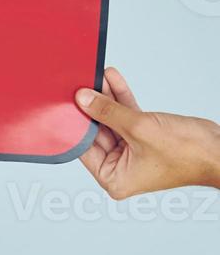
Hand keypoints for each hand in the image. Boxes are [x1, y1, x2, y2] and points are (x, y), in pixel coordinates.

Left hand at [75, 67, 219, 198]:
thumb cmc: (188, 154)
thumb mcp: (139, 128)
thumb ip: (108, 112)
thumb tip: (82, 99)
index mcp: (113, 178)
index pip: (84, 147)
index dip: (76, 124)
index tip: (65, 103)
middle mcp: (120, 168)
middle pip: (97, 132)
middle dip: (91, 106)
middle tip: (80, 84)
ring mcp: (132, 152)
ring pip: (112, 119)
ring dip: (107, 98)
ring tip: (96, 76)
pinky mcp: (144, 137)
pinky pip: (127, 115)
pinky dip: (121, 99)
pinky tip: (113, 80)